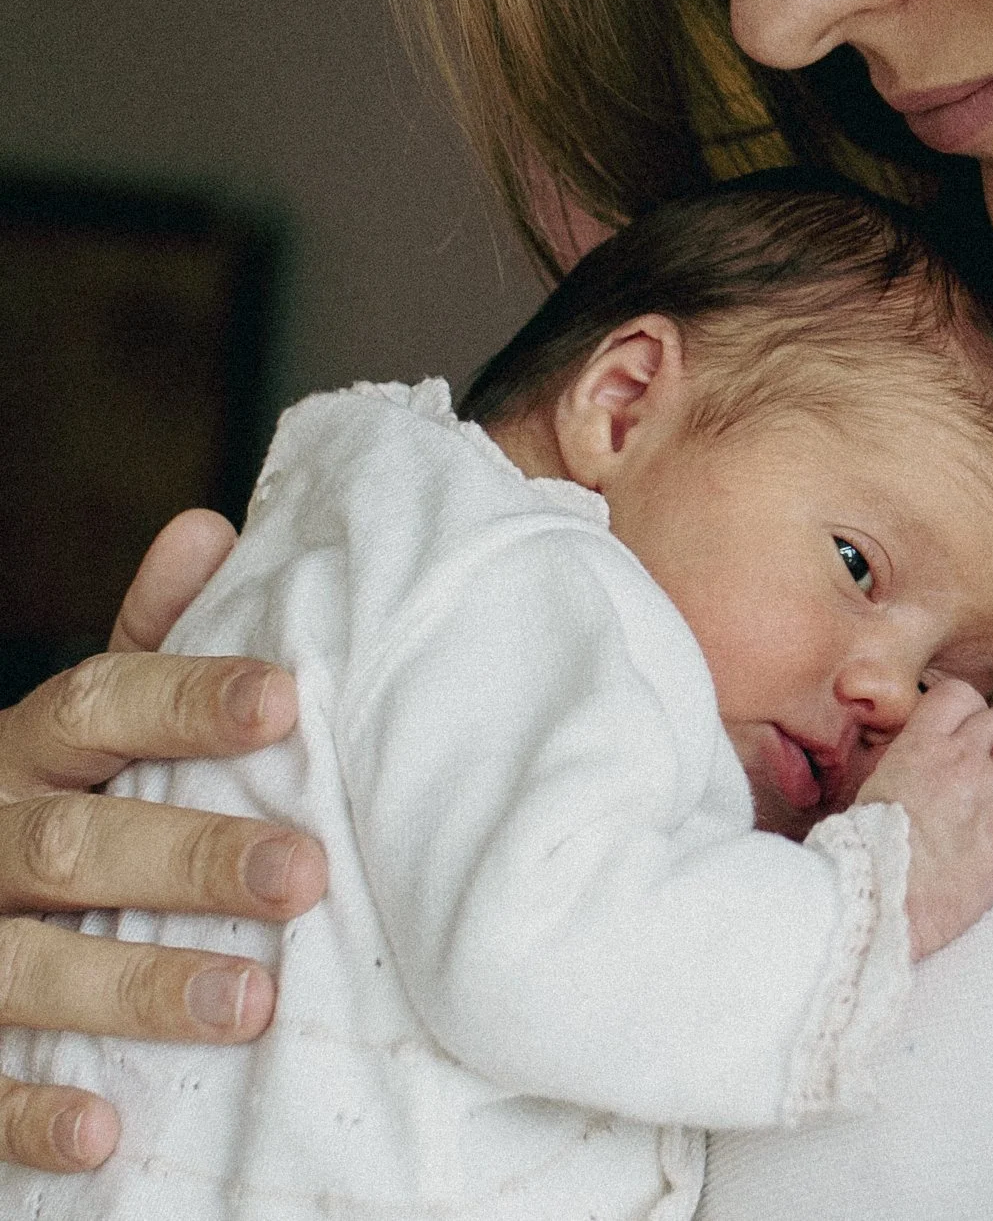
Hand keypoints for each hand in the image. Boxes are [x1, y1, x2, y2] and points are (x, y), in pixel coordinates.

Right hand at [0, 510, 326, 1172]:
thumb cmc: (39, 799)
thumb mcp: (78, 721)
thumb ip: (145, 642)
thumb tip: (211, 527)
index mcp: (26, 751)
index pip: (100, 704)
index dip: (188, 701)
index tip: (285, 701)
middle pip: (76, 845)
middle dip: (189, 859)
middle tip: (302, 872)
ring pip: (28, 966)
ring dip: (137, 987)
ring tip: (253, 1003)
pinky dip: (31, 1112)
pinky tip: (110, 1128)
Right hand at [856, 676, 992, 960]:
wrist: (874, 896)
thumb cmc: (863, 851)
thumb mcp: (872, 785)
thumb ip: (903, 761)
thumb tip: (918, 755)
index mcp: (917, 746)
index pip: (960, 695)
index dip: (971, 715)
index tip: (968, 738)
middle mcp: (957, 760)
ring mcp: (986, 793)